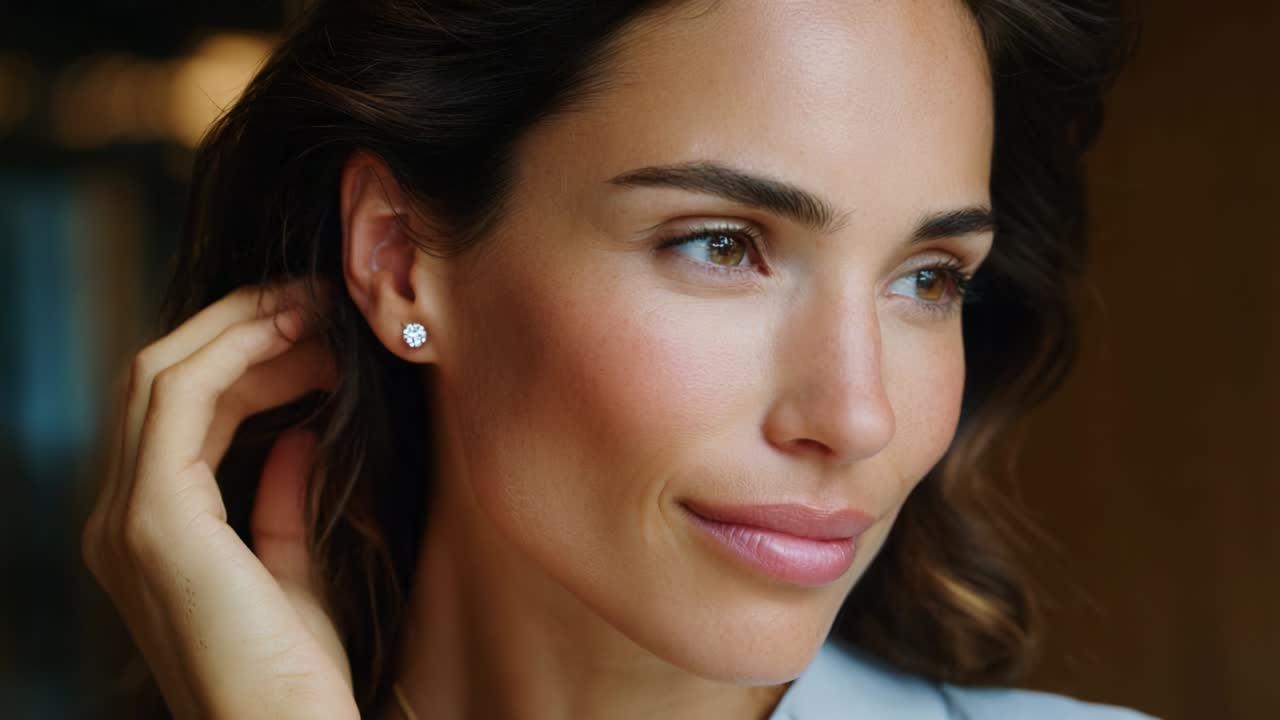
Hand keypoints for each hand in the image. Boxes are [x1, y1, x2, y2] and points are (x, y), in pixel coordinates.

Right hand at [81, 281, 358, 719]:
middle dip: (240, 327)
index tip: (317, 332)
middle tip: (317, 302)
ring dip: (242, 329)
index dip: (247, 357)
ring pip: (162, 374)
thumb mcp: (292, 571)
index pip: (182, 411)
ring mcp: (126, 517)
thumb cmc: (298, 677)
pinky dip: (237, 354)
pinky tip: (298, 343)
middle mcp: (120, 517)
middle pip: (161, 379)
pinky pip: (180, 398)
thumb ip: (280, 502)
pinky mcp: (153, 519)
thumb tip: (294, 434)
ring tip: (315, 311)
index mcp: (151, 530)